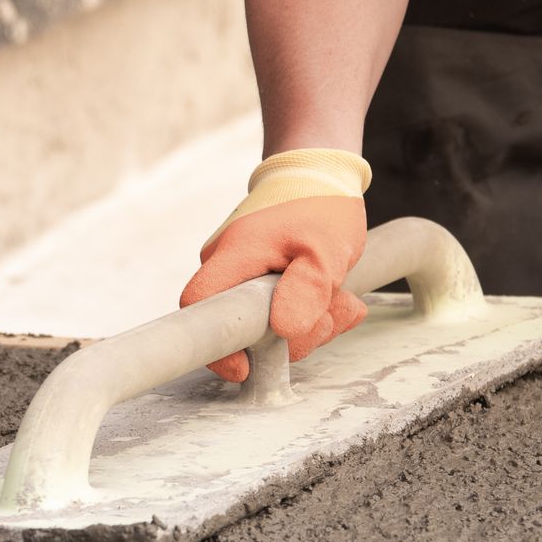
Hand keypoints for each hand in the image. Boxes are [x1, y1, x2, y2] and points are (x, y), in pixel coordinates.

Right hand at [180, 194, 368, 382]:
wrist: (321, 172)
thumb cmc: (320, 204)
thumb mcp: (326, 248)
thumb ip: (307, 290)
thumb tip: (284, 331)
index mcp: (234, 255)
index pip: (199, 306)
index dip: (216, 347)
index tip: (246, 368)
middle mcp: (229, 265)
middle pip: (242, 325)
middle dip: (291, 335)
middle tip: (331, 317)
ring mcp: (244, 273)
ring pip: (268, 322)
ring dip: (311, 322)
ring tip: (343, 299)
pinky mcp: (262, 278)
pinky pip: (281, 310)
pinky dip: (312, 312)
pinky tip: (338, 298)